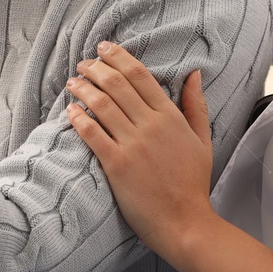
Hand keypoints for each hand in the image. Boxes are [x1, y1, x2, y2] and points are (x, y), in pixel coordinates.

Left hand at [64, 42, 214, 254]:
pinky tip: (70, 110)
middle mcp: (151, 125)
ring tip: (72, 82)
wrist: (185, 222)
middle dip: (95, 68)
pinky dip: (78, 118)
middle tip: (83, 64)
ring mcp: (133, 144)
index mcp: (171, 116)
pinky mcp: (117, 165)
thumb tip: (193, 73)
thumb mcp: (202, 140)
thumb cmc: (193, 183)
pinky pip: (92, 133)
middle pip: (117, 84)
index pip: (140, 75)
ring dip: (83, 88)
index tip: (103, 49)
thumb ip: (195, 105)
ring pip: (101, 104)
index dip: (119, 57)